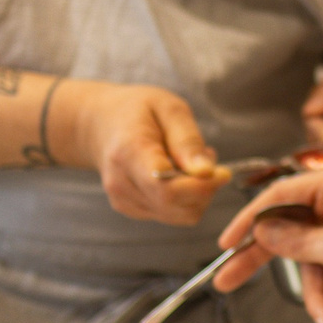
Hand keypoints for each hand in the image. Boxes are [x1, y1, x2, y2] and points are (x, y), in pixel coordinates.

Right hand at [62, 82, 222, 224]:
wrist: (99, 125)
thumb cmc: (136, 111)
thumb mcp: (168, 108)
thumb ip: (187, 141)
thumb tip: (207, 173)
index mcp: (129, 153)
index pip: (166, 188)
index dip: (201, 187)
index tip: (223, 171)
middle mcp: (122, 183)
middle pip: (176, 205)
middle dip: (205, 188)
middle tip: (207, 156)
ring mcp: (124, 201)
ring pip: (180, 215)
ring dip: (197, 193)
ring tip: (189, 161)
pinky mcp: (132, 210)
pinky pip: (173, 214)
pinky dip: (186, 198)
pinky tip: (177, 173)